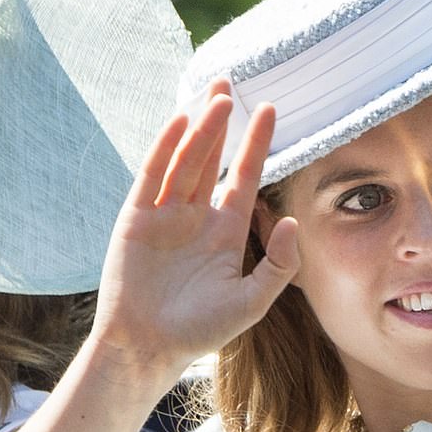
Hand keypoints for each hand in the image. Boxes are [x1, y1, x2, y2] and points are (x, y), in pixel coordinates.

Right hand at [91, 84, 298, 383]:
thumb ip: (278, 264)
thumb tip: (293, 220)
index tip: (270, 110)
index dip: (257, 145)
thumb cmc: (201, 330)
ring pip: (185, 161)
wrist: (149, 347)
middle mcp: (196, 218)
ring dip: (199, 129)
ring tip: (216, 96)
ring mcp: (165, 215)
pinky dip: (166, 148)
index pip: (244, 179)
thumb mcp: (252, 301)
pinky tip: (181, 121)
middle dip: (222, 123)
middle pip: (212, 159)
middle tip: (230, 84)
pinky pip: (153, 175)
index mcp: (225, 233)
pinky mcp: (137, 218)